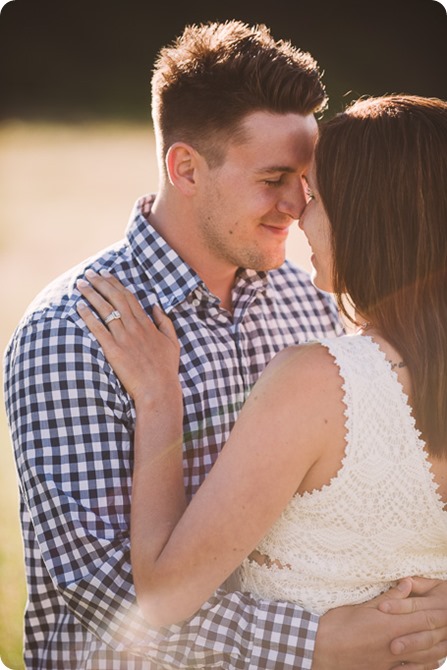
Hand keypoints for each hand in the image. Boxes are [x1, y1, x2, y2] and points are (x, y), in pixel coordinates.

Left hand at [77, 270, 181, 406]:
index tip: (106, 274)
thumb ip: (165, 322)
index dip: (116, 284)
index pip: (129, 297)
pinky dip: (88, 316)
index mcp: (147, 324)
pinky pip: (98, 329)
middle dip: (101, 283)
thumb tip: (156, 306)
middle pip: (115, 298)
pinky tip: (79, 306)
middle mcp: (134, 327)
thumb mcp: (172, 342)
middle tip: (89, 273)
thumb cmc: (166, 369)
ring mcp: (124, 338)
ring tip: (80, 284)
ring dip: (91, 294)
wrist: (159, 389)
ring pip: (105, 309)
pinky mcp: (113, 350)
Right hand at [313, 579, 446, 669]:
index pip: (424, 619)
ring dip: (437, 651)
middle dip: (443, 632)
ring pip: (423, 659)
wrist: (320, 649)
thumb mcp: (362, 605)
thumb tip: (407, 584)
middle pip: (428, 640)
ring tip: (445, 643)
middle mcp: (395, 646)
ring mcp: (391, 663)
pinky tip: (427, 664)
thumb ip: (389, 597)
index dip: (439, 613)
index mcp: (390, 626)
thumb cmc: (337, 625)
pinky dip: (422, 668)